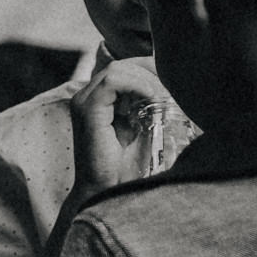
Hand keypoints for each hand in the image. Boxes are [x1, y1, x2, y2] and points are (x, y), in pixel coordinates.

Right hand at [68, 57, 172, 198]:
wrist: (104, 191)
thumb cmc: (123, 167)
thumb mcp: (139, 129)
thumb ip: (146, 107)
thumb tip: (172, 91)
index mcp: (98, 98)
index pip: (125, 68)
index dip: (149, 69)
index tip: (173, 81)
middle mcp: (87, 95)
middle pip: (122, 65)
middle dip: (151, 72)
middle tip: (173, 87)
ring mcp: (83, 101)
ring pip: (117, 69)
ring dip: (146, 79)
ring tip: (164, 96)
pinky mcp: (87, 109)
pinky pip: (113, 81)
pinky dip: (137, 85)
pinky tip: (153, 98)